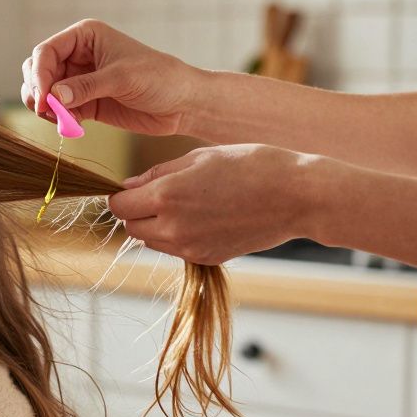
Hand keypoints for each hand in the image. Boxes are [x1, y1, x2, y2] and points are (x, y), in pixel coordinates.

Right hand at [20, 19, 201, 135]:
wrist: (182, 103)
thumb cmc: (159, 78)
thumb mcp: (122, 78)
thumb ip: (86, 87)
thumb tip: (53, 96)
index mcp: (85, 36)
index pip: (46, 52)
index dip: (39, 75)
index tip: (44, 99)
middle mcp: (78, 56)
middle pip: (39, 71)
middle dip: (38, 91)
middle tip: (46, 112)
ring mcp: (80, 81)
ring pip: (46, 93)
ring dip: (46, 108)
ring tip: (60, 120)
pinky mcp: (85, 103)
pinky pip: (60, 111)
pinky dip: (59, 120)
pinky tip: (74, 127)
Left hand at [107, 144, 322, 264]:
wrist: (297, 196)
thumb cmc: (251, 165)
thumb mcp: (200, 157)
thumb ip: (158, 173)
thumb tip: (128, 186)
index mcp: (166, 196)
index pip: (119, 206)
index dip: (123, 195)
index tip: (135, 186)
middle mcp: (172, 227)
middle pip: (131, 227)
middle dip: (137, 212)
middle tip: (161, 194)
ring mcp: (189, 248)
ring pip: (152, 241)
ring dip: (156, 225)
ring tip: (186, 204)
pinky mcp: (206, 259)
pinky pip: (176, 250)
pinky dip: (178, 237)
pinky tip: (203, 218)